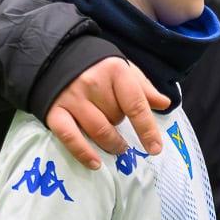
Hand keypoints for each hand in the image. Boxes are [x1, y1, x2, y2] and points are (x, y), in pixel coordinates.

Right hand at [45, 56, 170, 168]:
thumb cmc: (96, 65)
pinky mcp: (54, 111)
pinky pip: (70, 137)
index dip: (147, 129)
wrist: (55, 56)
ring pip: (98, 130)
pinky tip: (95, 163)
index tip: (155, 149)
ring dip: (111, 143)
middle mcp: (93, 83)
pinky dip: (83, 153)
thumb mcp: (123, 69)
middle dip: (121, 124)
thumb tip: (165, 104)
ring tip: (117, 147)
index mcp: (115, 71)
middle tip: (118, 121)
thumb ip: (143, 87)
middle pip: (116, 118)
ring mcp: (72, 98)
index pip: (135, 105)